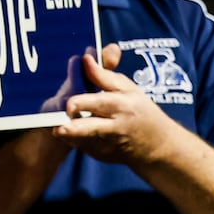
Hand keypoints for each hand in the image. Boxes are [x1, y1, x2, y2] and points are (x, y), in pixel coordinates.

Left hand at [51, 43, 183, 166]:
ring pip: (84, 140)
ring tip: (57, 130)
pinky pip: (82, 146)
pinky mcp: (101, 155)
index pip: (101, 102)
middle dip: (75, 128)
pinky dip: (74, 138)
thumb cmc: (139, 110)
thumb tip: (86, 59)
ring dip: (70, 134)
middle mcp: (115, 126)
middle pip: (93, 128)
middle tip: (60, 126)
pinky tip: (73, 131)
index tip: (69, 103)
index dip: (84, 102)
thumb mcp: (128, 89)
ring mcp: (108, 144)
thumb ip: (104, 75)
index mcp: (122, 105)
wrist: (156, 145)